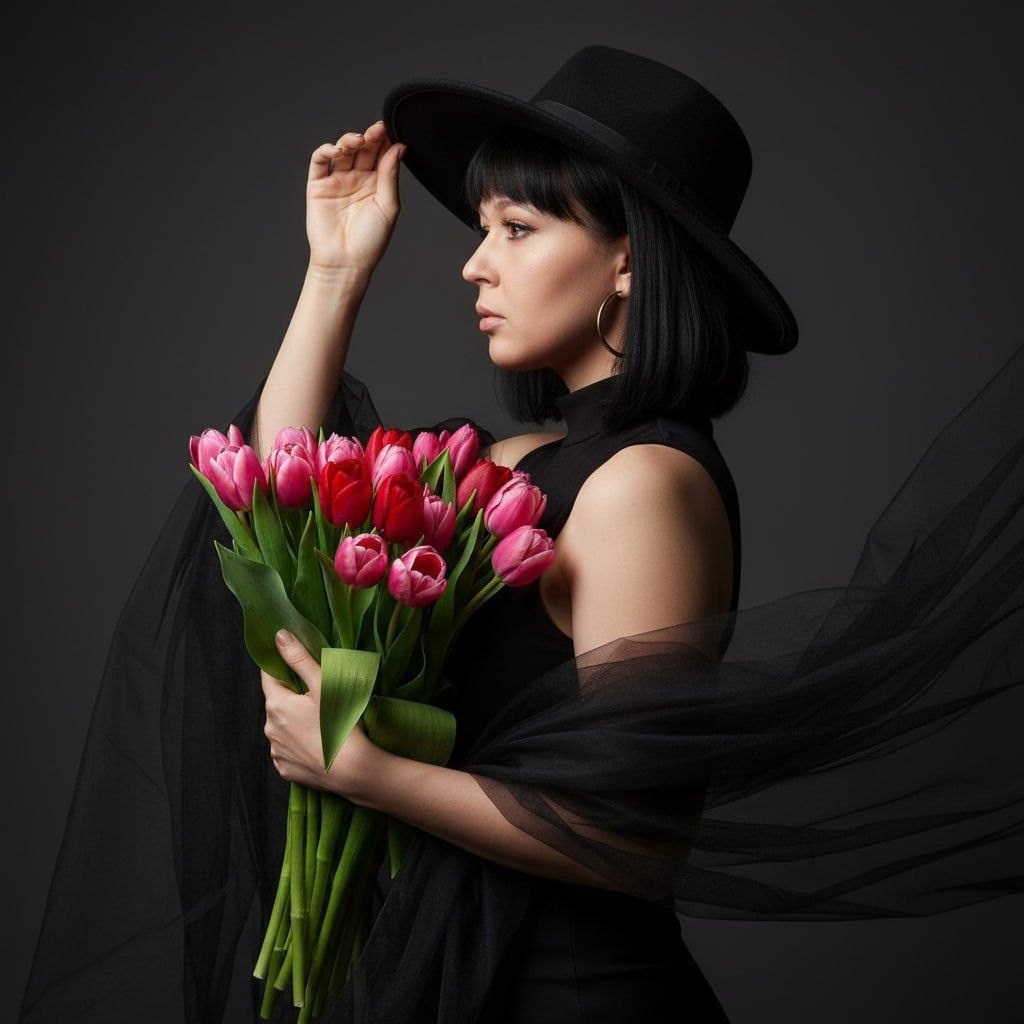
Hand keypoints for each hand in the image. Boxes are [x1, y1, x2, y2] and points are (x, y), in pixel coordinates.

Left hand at [261, 630, 380, 799]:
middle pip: (276, 702)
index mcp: (276, 704)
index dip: (281, 667)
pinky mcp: (285, 769)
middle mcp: (269, 728)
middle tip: (318, 697)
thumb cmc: (340, 724)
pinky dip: (298, 744)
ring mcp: (276, 751)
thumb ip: (299, 658)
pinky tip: (317, 743)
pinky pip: (287, 749)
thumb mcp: (323, 684)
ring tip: (321, 723)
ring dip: (294, 721)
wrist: (353, 771)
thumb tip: (278, 636)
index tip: (296, 666)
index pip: (268, 676)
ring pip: (281, 726)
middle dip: (292, 696)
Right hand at [306, 118, 405, 274]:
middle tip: (376, 131)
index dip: (385, 141)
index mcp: (377, 184)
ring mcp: (337, 180)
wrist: (346, 262)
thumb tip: (398, 147)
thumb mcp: (388, 207)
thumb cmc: (371, 241)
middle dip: (370, 137)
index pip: (381, 155)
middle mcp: (357, 179)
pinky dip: (326, 150)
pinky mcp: (318, 185)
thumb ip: (390, 176)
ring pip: (343, 150)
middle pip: (363, 149)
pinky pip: (320, 161)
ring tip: (358, 141)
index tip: (391, 131)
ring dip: (349, 140)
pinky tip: (337, 150)